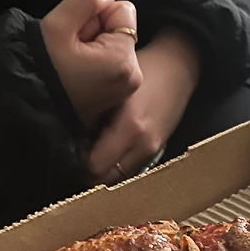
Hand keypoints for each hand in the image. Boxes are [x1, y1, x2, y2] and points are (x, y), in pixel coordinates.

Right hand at [41, 0, 142, 126]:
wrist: (31, 109)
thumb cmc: (42, 70)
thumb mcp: (57, 25)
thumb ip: (85, 0)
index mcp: (124, 59)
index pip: (124, 9)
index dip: (97, 13)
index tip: (78, 34)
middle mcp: (134, 75)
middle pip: (120, 28)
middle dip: (96, 31)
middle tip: (71, 51)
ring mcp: (128, 88)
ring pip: (114, 44)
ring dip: (93, 46)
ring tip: (72, 63)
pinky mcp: (119, 95)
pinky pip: (111, 63)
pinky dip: (95, 62)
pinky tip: (77, 74)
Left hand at [87, 29, 200, 182]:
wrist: (178, 71)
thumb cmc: (142, 70)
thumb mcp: (113, 88)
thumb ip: (93, 116)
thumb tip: (73, 141)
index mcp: (130, 128)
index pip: (95, 166)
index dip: (79, 162)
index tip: (71, 147)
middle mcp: (143, 145)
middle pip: (107, 180)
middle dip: (89, 172)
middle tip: (79, 153)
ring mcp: (152, 151)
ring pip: (118, 179)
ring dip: (103, 170)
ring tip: (93, 149)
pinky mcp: (155, 151)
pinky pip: (129, 170)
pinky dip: (116, 165)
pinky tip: (110, 147)